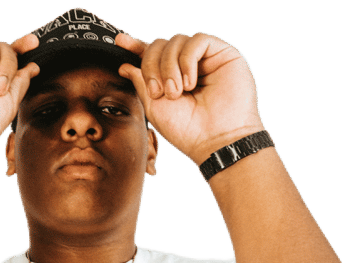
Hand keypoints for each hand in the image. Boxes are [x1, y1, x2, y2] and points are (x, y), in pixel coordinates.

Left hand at [116, 32, 264, 165]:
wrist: (216, 142)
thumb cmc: (188, 131)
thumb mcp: (155, 107)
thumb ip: (141, 83)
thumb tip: (126, 65)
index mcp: (172, 78)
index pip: (153, 55)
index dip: (136, 47)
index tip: (120, 42)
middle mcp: (188, 66)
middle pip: (160, 45)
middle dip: (152, 66)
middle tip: (158, 92)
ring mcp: (205, 59)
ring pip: (176, 41)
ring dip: (169, 66)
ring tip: (177, 92)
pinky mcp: (222, 53)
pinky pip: (197, 41)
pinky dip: (187, 60)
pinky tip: (190, 82)